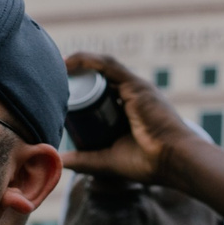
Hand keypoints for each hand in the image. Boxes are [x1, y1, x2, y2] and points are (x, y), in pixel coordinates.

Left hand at [60, 52, 206, 187]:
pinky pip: (106, 65)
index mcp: (131, 110)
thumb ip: (84, 159)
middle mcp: (134, 95)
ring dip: (76, 66)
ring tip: (53, 71)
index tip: (58, 95)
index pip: (102, 93)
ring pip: (100, 68)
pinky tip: (66, 63)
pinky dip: (86, 60)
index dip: (80, 90)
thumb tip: (57, 160)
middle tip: (50, 84)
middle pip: (99, 79)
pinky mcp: (135, 85)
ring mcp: (135, 88)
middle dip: (75, 78)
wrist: (173, 160)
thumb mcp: (107, 160)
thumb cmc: (148, 164)